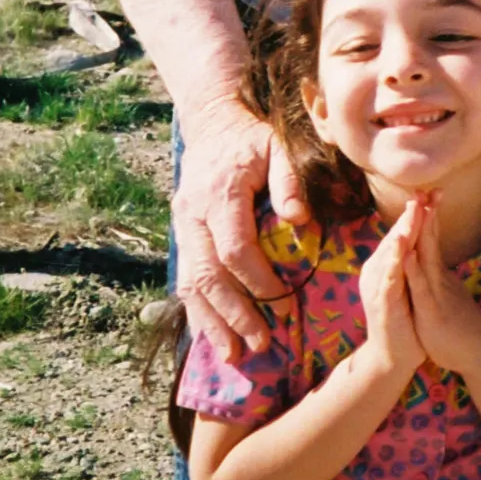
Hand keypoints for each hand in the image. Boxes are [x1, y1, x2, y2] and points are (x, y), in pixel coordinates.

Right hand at [174, 99, 303, 358]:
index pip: (234, 248)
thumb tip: (298, 220)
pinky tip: (213, 337)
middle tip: (259, 343)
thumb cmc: (254, 139)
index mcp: (219, 194)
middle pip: (208, 275)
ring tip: (234, 354)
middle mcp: (192, 216)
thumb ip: (289, 182)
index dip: (257, 279)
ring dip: (212, 322)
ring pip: (190, 284)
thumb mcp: (279, 148)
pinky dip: (199, 312)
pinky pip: (185, 281)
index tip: (283, 304)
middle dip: (233, 313)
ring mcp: (182, 228)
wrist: (212, 125)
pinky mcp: (181, 237)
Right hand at [359, 200, 425, 374]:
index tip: (433, 190)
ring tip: (412, 211)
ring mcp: (380, 287)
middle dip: (411, 214)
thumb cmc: (404, 318)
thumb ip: (412, 261)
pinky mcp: (384, 304)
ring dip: (402, 232)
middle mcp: (380, 271)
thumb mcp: (410, 284)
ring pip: (392, 254)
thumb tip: (420, 239)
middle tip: (423, 190)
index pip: (404, 232)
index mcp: (388, 265)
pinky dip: (396, 263)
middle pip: (397, 237)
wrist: (393, 355)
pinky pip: (390, 280)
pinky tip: (403, 249)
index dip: (418, 212)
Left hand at [402, 194, 480, 375]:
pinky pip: (421, 287)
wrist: (480, 353)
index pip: (432, 240)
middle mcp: (440, 278)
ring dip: (421, 232)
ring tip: (417, 208)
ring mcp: (437, 293)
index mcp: (439, 275)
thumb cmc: (462, 327)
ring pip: (427, 258)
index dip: (428, 216)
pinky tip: (406, 253)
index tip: (425, 193)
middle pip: (432, 241)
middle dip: (428, 214)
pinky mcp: (433, 310)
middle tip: (426, 187)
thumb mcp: (447, 296)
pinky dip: (414, 269)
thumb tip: (434, 263)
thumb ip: (439, 278)